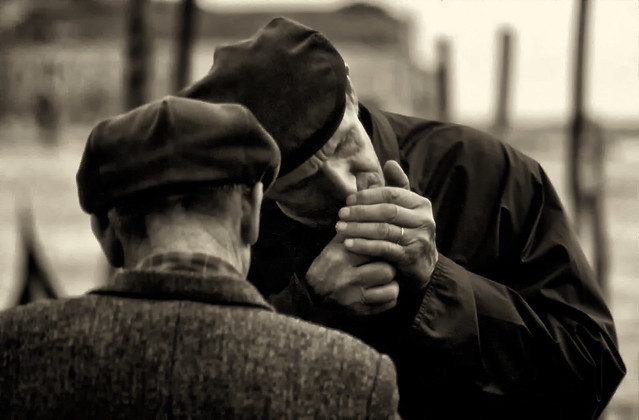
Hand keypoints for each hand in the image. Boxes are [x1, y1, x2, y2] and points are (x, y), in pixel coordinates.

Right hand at [305, 233, 398, 315]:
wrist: (311, 295)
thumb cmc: (329, 264)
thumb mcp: (336, 244)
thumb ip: (354, 229)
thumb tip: (374, 209)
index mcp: (341, 257)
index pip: (375, 248)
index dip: (384, 245)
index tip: (386, 245)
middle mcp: (346, 279)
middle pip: (387, 270)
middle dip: (389, 266)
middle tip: (385, 263)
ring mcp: (354, 298)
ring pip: (392, 289)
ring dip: (392, 283)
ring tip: (383, 278)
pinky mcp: (360, 312)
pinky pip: (389, 303)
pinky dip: (389, 296)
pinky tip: (381, 289)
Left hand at [336, 161, 437, 291]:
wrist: (423, 265)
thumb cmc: (409, 231)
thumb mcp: (406, 209)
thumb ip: (397, 187)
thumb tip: (390, 162)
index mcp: (421, 204)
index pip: (392, 194)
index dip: (368, 195)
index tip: (349, 199)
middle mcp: (424, 220)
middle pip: (387, 211)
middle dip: (361, 212)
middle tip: (341, 214)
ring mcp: (419, 239)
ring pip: (384, 230)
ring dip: (358, 229)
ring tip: (340, 229)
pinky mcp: (410, 257)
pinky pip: (383, 248)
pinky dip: (364, 245)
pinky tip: (349, 244)